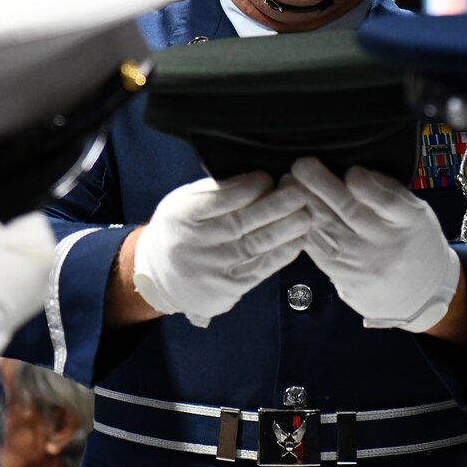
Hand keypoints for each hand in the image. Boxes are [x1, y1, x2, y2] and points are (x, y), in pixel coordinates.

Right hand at [131, 172, 310, 327]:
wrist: (160, 278)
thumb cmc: (180, 230)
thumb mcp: (183, 203)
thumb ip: (215, 191)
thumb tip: (258, 180)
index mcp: (180, 216)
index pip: (221, 198)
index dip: (250, 187)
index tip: (269, 177)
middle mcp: (192, 245)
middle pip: (241, 222)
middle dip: (276, 205)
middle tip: (299, 190)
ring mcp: (210, 271)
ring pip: (255, 246)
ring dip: (286, 229)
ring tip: (306, 213)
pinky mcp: (227, 290)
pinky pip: (261, 269)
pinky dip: (283, 253)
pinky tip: (298, 239)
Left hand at [287, 158, 458, 333]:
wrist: (417, 295)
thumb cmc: (415, 242)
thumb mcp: (417, 212)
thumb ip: (390, 191)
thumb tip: (354, 173)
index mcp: (409, 223)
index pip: (386, 200)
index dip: (363, 182)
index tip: (350, 169)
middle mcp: (385, 245)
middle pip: (349, 212)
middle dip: (319, 185)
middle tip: (301, 165)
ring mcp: (362, 264)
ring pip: (327, 229)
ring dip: (303, 204)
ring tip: (288, 183)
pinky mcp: (342, 277)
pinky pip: (316, 250)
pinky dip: (301, 228)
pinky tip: (291, 212)